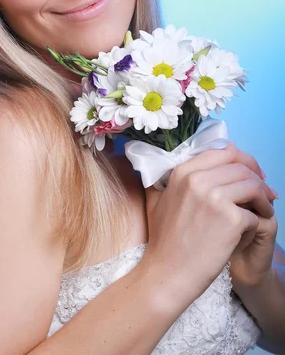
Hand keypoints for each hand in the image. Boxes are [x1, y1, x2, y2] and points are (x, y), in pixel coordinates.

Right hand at [141, 141, 277, 305]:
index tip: (250, 172)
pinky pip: (255, 214)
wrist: (167, 273)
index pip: (223, 151)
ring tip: (265, 210)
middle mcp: (198, 179)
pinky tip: (251, 233)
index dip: (242, 160)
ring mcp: (215, 198)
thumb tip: (187, 164)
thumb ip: (172, 179)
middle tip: (266, 192)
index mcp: (183, 172)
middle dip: (258, 178)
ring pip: (253, 186)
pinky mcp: (231, 220)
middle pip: (241, 167)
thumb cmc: (164, 241)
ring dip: (264, 198)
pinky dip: (258, 222)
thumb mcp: (159, 199)